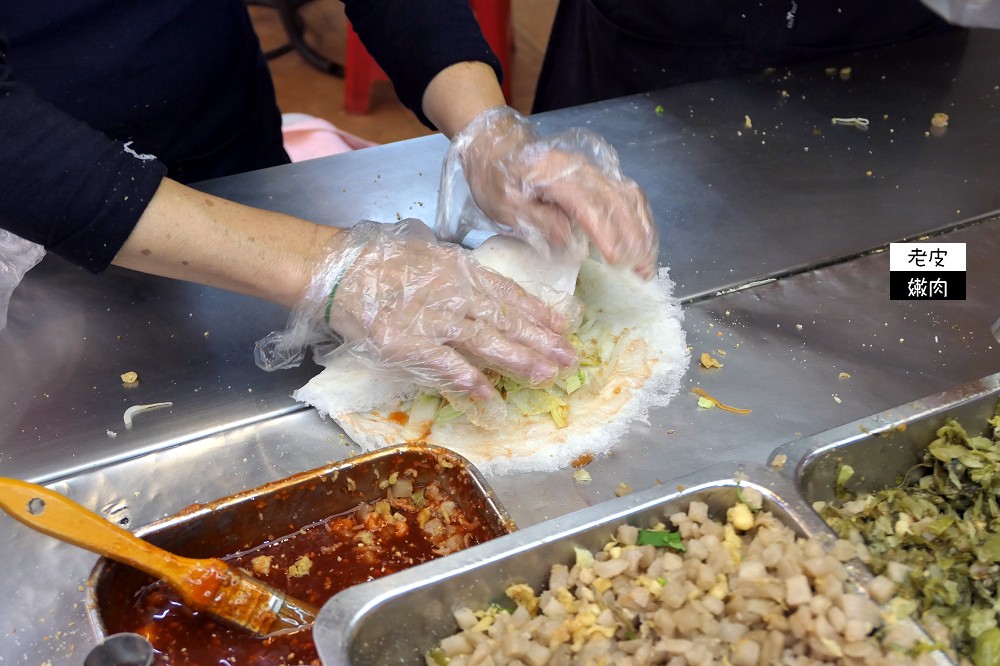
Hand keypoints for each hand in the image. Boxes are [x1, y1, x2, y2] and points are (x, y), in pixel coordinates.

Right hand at [257, 220, 579, 427]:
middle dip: (540, 340)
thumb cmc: (377, 259)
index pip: (507, 293)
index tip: (563, 326)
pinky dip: (469, 380)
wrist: (336, 269)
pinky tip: (491, 395)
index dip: (537, 311)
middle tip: (569, 357)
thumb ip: (456, 273)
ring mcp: (432, 318)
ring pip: (485, 340)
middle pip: (505, 319)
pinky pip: (446, 364)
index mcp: (458, 270)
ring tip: (546, 374)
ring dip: (518, 358)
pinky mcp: (408, 342)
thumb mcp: (426, 253)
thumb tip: (483, 291)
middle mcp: (453, 293)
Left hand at [439, 106, 657, 278]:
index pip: (589, 206)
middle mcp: (582, 170)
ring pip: (630, 198)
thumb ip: (539, 221)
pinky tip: (644, 241)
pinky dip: (641, 219)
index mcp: (555, 175)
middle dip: (634, 239)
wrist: (496, 145)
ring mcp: (594, 171)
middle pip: (619, 202)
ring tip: (647, 263)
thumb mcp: (504, 205)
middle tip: (641, 272)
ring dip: (643, 231)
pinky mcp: (599, 177)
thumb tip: (571, 242)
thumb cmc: (495, 178)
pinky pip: (629, 196)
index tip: (616, 261)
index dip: (606, 233)